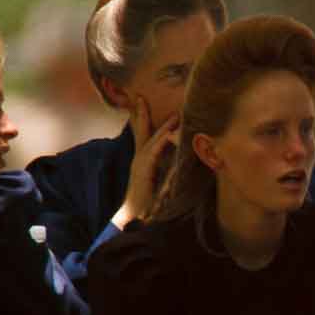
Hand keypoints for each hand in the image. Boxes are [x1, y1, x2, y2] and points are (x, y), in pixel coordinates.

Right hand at [113, 97, 180, 227]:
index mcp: (142, 160)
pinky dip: (163, 142)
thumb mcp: (159, 181)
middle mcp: (138, 159)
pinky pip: (154, 153)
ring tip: (174, 115)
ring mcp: (139, 164)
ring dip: (163, 127)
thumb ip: (165, 169)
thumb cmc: (148, 202)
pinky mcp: (144, 171)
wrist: (136, 216)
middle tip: (141, 97)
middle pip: (141, 132)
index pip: (141, 135)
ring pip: (151, 140)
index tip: (140, 102)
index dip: (140, 119)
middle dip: (142, 115)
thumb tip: (178, 159)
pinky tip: (171, 134)